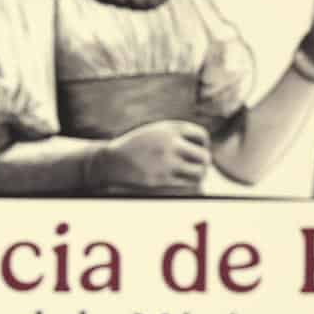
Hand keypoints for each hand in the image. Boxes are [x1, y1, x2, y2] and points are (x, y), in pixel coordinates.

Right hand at [92, 121, 210, 192]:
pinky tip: (182, 183)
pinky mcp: (161, 179)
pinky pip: (186, 185)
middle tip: (197, 166)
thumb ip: (176, 135)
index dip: (203, 145)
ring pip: (199, 172)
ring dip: (198, 175)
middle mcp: (170, 144)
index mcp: (170, 129)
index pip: (201, 136)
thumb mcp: (155, 131)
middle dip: (203, 162)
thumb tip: (203, 147)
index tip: (196, 150)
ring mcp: (166, 163)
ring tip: (192, 176)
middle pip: (204, 156)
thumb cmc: (134, 147)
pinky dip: (188, 185)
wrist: (110, 161)